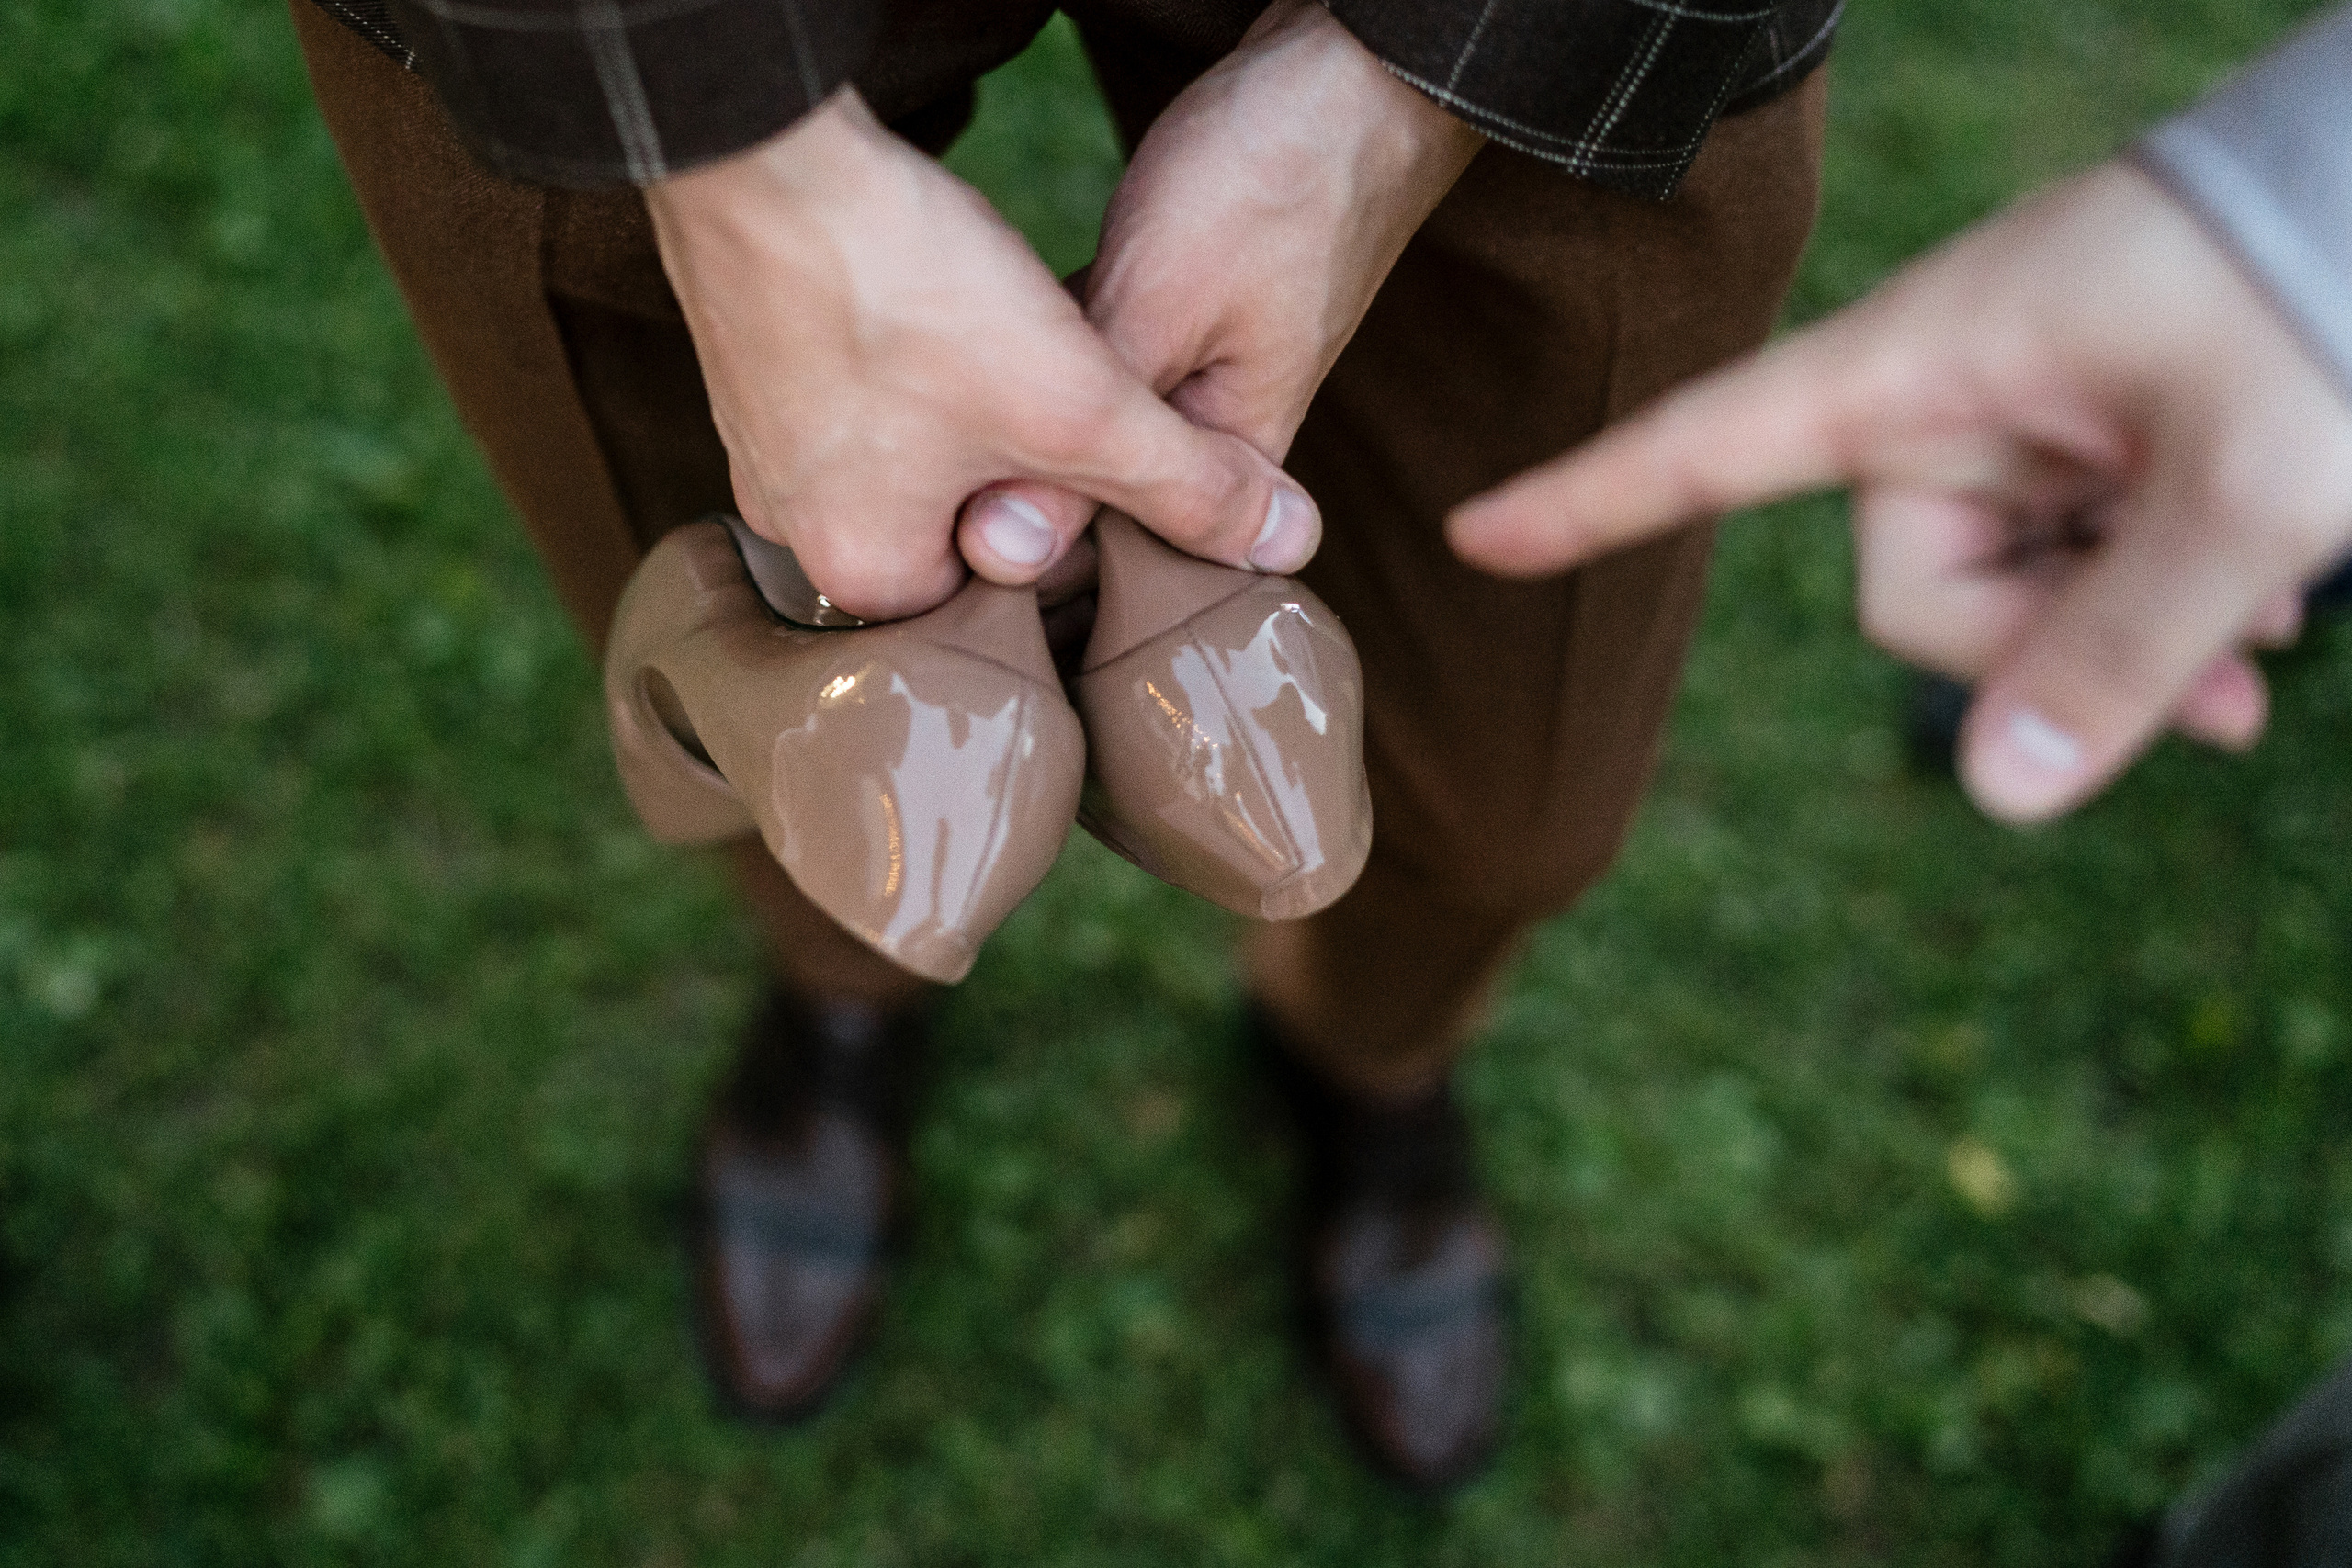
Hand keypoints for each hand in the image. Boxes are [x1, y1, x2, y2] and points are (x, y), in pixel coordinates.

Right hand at [645, 89, 1317, 618]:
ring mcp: (764, 444)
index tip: (1119, 460)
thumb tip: (1287, 547)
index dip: (1086, 527)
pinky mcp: (757, 366)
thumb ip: (1186, 487)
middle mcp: (795, 529)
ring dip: (976, 406)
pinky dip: (917, 357)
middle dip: (1027, 463)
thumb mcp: (1081, 408)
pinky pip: (866, 389)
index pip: (1006, 597)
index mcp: (864, 576)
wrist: (766, 150)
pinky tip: (948, 304)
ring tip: (1012, 340)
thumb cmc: (909, 293)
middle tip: (1070, 389)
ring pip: (915, 449)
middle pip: (959, 522)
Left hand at [956, 0, 1482, 576]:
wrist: (1347, 73)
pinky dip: (1047, 345)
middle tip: (929, 420)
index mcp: (1238, 468)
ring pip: (1086, 421)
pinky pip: (1092, 360)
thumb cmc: (1270, 189)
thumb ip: (1090, 433)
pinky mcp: (1171, 318)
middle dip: (1018, 462)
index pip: (1115, 553)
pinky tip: (988, 321)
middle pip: (1096, 489)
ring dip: (1026, 401)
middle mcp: (1219, 438)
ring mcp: (1195, 374)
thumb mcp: (1158, 314)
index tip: (943, 498)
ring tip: (941, 375)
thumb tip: (1014, 549)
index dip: (1026, 534)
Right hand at [1449, 164, 2351, 822]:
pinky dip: (2152, 598)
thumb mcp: (2251, 490)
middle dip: (2048, 653)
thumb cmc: (2328, 291)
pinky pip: (2074, 554)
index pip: (1713, 441)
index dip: (1588, 496)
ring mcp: (2030, 414)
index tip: (1475, 533)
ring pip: (2011, 589)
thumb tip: (2000, 794)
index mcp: (1930, 362)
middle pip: (1917, 586)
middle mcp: (1959, 392)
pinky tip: (2265, 615)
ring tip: (2267, 653)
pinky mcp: (2098, 433)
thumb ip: (2126, 648)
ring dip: (2123, 638)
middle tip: (2227, 696)